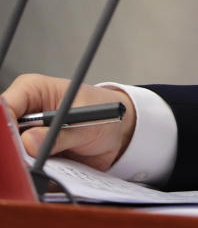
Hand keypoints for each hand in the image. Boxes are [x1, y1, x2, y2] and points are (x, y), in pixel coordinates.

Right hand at [2, 73, 135, 171]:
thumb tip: (29, 141)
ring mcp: (25, 135)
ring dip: (24, 165)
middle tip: (30, 161)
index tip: (17, 144)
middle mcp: (25, 113)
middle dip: (14, 150)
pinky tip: (48, 176)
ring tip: (48, 166)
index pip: (6, 107)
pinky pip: (24, 169)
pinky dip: (32, 176)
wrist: (118, 133)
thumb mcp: (88, 124)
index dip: (7, 127)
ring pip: (12, 154)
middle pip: (5, 133)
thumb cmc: (103, 115)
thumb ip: (60, 135)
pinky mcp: (31, 155)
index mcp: (34, 90)